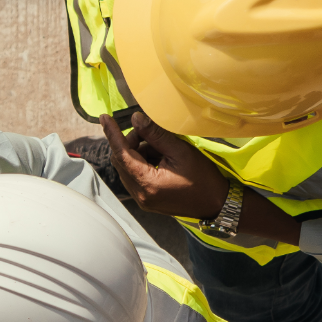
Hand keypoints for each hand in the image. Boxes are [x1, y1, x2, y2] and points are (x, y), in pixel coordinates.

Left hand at [96, 112, 230, 219]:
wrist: (216, 203)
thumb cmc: (203, 178)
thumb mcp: (181, 151)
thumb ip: (156, 134)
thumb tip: (135, 118)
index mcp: (148, 184)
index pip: (121, 155)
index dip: (112, 134)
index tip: (104, 117)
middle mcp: (140, 195)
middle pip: (121, 161)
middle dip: (130, 143)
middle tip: (149, 132)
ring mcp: (142, 200)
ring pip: (127, 169)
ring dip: (137, 153)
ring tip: (160, 148)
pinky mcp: (146, 200)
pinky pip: (134, 177)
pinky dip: (141, 163)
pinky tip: (159, 158)